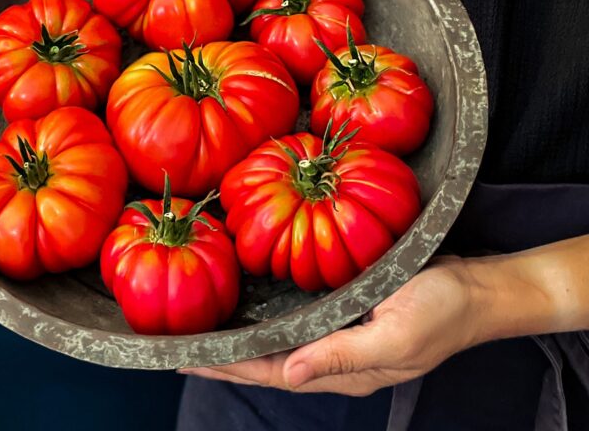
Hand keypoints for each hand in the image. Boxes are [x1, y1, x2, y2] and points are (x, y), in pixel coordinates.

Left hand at [183, 257, 479, 395]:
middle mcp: (339, 357)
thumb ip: (342, 355)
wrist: (478, 290)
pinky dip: (275, 322)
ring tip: (213, 335)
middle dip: (230, 360)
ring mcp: (345, 336)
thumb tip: (288, 374)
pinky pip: (303, 324)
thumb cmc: (441, 310)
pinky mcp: (351, 314)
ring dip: (248, 342)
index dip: (231, 367)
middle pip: (271, 363)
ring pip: (284, 344)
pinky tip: (261, 311)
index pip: (273, 373)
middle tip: (187, 348)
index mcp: (345, 367)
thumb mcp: (395, 334)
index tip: (190, 359)